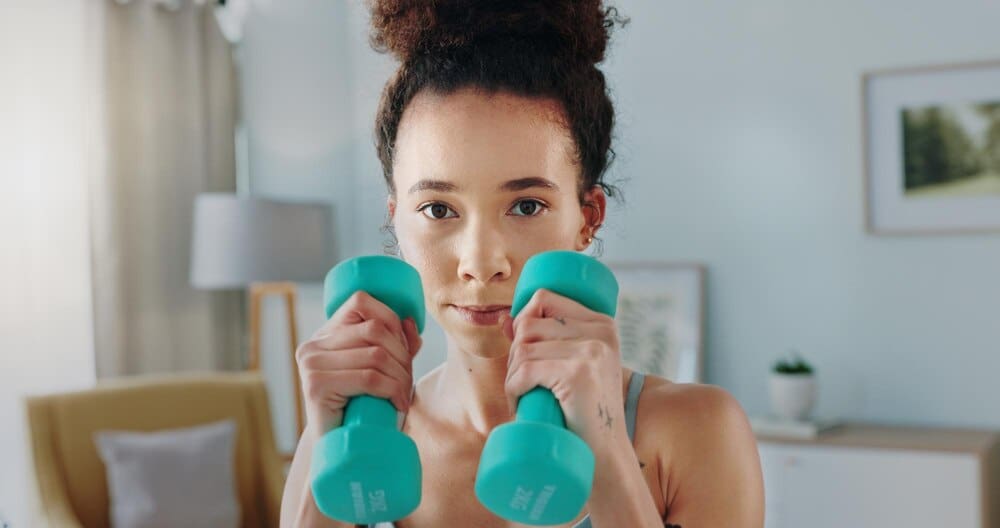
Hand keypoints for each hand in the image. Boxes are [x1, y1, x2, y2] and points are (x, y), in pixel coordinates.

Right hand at [295, 291, 421, 437]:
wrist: (335, 451)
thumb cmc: (361, 410)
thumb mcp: (380, 371)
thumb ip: (395, 346)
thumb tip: (411, 321)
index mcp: (325, 334)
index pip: (361, 301)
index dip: (391, 318)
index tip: (404, 349)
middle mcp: (313, 345)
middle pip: (375, 330)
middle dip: (402, 355)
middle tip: (408, 382)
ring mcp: (311, 364)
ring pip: (376, 354)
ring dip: (401, 376)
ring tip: (403, 395)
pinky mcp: (316, 386)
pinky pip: (368, 377)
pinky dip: (392, 390)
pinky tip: (398, 403)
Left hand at [502, 288, 626, 454]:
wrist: (606, 456)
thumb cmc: (585, 414)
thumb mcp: (577, 368)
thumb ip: (549, 341)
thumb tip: (506, 319)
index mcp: (603, 324)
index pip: (544, 298)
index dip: (522, 321)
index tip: (523, 353)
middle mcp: (601, 332)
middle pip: (529, 324)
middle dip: (514, 355)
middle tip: (522, 385)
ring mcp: (591, 351)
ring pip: (523, 348)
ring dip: (512, 375)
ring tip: (523, 397)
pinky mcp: (578, 374)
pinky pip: (524, 370)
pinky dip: (513, 389)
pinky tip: (520, 404)